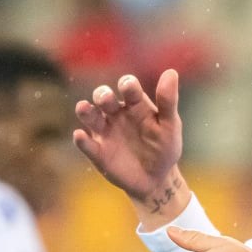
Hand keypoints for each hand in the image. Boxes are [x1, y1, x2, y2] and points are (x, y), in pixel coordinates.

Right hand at [72, 71, 187, 220]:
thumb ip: (168, 101)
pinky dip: (81, 140)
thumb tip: (171, 72)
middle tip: (105, 99)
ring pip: (89, 115)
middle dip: (102, 95)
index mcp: (135, 104)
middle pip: (104, 97)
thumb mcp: (170, 126)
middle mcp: (116, 113)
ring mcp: (105, 131)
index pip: (128, 87)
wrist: (157, 179)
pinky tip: (80, 136)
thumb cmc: (164, 148)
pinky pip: (86, 144)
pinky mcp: (98, 152)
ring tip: (83, 108)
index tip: (128, 87)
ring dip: (85, 111)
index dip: (127, 85)